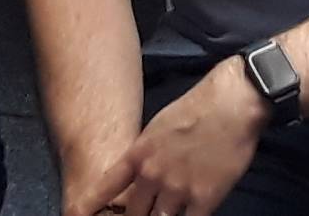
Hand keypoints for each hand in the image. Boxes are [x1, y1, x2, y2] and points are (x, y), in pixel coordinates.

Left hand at [84, 63, 267, 215]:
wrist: (231, 104)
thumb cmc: (196, 109)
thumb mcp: (157, 127)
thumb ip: (145, 154)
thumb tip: (139, 173)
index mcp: (138, 154)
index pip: (106, 187)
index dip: (90, 206)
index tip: (77, 215)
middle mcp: (153, 175)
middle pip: (133, 213)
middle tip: (137, 215)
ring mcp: (177, 189)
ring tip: (161, 215)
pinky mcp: (204, 198)